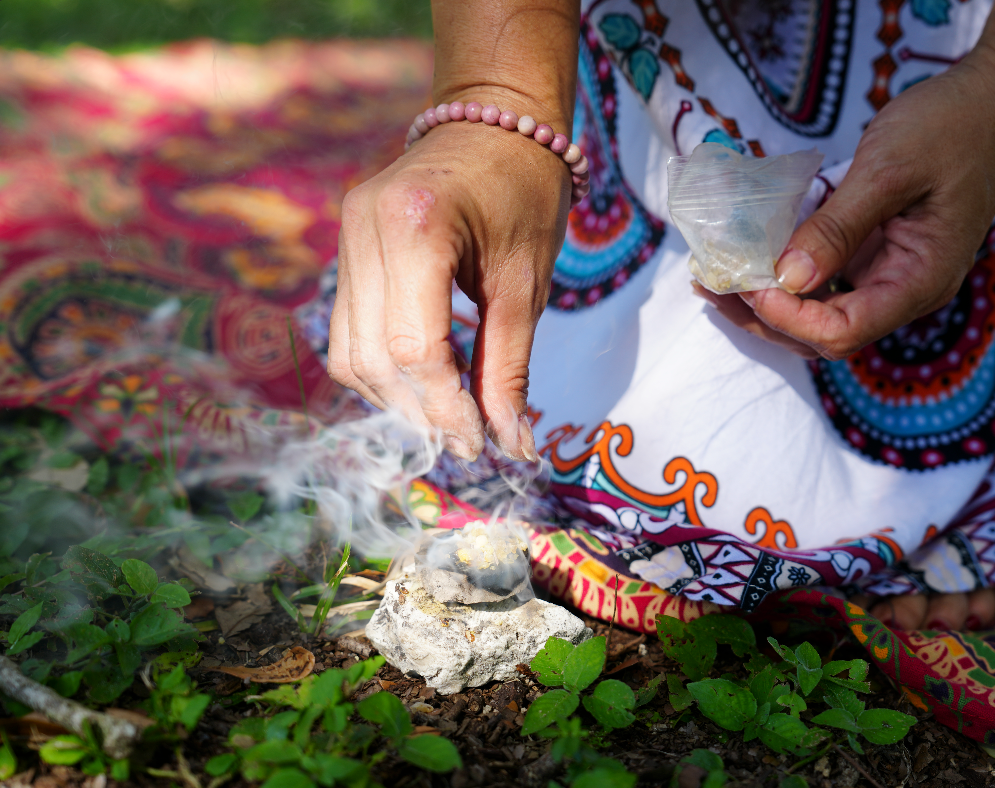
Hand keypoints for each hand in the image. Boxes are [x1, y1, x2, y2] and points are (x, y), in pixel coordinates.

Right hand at [328, 115, 570, 460]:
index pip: (414, 348)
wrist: (497, 122)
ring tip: (448, 412)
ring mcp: (346, 234)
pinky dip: (382, 365)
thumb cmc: (524, 194)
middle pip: (372, 357)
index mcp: (416, 227)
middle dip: (420, 410)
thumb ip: (509, 368)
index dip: (446, 409)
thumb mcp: (526, 285)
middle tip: (469, 437)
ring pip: (348, 351)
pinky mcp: (345, 244)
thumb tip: (512, 445)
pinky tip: (425, 376)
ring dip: (395, 395)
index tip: (480, 443)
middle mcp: (364, 227)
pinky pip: (347, 327)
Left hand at [699, 58, 994, 359]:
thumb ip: (837, 228)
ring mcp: (889, 276)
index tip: (748, 282)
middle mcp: (905, 291)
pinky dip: (783, 278)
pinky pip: (823, 284)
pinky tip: (747, 260)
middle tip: (709, 284)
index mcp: (920, 281)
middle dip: (764, 318)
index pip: (844, 332)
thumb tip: (787, 279)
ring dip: (765, 305)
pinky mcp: (874, 256)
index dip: (790, 318)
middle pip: (824, 336)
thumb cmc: (953, 128)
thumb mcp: (888, 170)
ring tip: (711, 281)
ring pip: (819, 316)